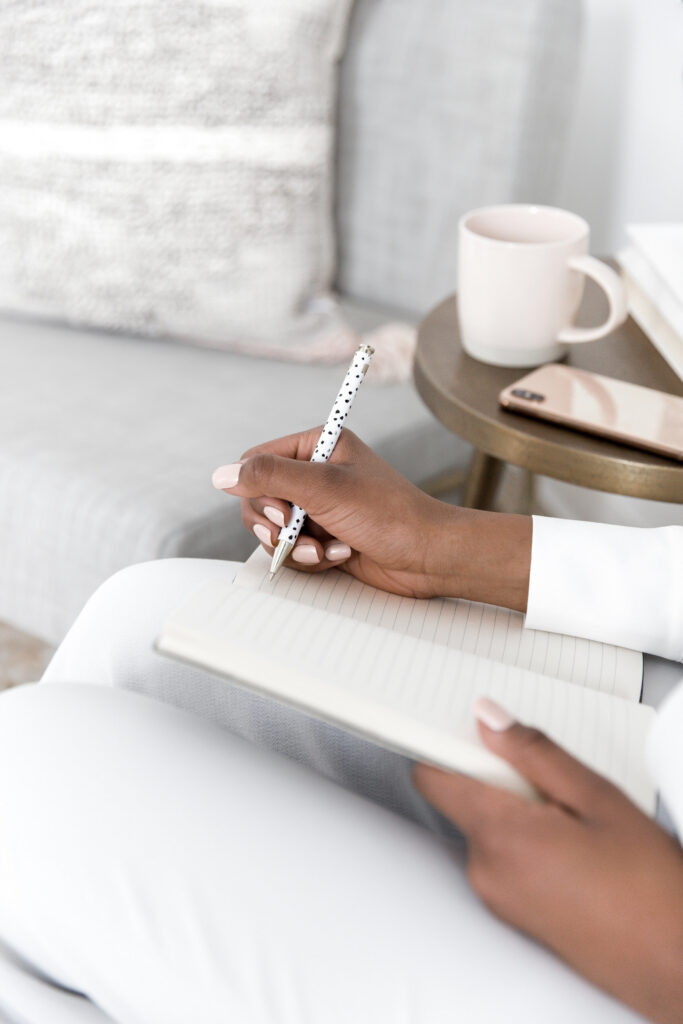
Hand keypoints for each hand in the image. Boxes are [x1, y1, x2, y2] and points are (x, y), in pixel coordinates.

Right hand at [212, 427, 530, 606]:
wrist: (428, 557)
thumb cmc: (389, 515)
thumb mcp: (325, 488)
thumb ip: (270, 477)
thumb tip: (221, 474)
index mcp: (317, 445)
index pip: (257, 460)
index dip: (258, 489)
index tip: (282, 512)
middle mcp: (315, 473)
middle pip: (259, 498)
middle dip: (278, 525)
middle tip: (300, 533)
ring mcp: (319, 507)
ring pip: (273, 529)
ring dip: (296, 546)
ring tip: (326, 550)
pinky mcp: (324, 537)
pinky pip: (292, 550)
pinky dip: (312, 558)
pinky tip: (342, 556)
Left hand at [414, 700, 682, 1023]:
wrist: (674, 965)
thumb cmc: (649, 891)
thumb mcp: (596, 797)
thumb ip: (533, 751)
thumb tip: (488, 718)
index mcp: (500, 836)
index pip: (432, 775)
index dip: (448, 744)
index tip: (473, 730)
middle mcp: (486, 870)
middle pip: (463, 796)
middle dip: (500, 776)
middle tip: (553, 780)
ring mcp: (496, 896)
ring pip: (486, 824)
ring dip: (517, 808)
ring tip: (574, 819)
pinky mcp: (511, 911)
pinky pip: (501, 855)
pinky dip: (525, 838)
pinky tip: (572, 845)